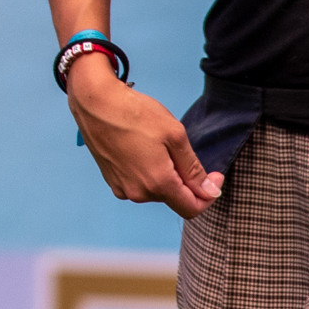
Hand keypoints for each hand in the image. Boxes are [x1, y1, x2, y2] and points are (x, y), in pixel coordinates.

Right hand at [67, 54, 222, 217]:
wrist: (94, 100)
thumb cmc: (134, 112)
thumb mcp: (174, 136)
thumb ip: (193, 168)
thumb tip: (209, 192)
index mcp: (158, 184)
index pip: (191, 208)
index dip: (208, 195)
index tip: (215, 175)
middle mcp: (138, 193)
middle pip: (175, 199)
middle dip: (187, 181)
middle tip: (184, 151)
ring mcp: (122, 188)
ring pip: (158, 191)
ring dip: (167, 175)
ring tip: (159, 146)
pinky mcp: (112, 180)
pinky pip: (140, 184)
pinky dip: (150, 172)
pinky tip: (144, 149)